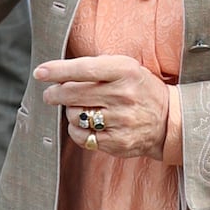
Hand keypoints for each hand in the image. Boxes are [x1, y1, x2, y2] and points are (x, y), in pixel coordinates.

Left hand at [36, 55, 169, 160]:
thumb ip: (95, 67)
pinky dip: (77, 130)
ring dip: (71, 112)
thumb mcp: (125, 67)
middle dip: (55, 94)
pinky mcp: (118, 142)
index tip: (40, 73)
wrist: (169, 119)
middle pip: (73, 94)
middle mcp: (123, 95)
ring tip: (80, 109)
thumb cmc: (140, 87)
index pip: (83, 69)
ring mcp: (121, 121)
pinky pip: (83, 137)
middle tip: (51, 95)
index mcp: (124, 70)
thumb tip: (58, 73)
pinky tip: (85, 125)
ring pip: (76, 116)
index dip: (57, 70)